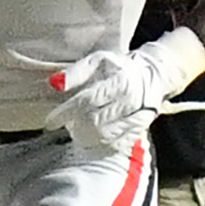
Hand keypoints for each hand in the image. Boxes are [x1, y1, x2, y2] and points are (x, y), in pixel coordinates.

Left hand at [46, 27, 204, 152]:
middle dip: (75, 127)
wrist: (153, 74)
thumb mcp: (97, 61)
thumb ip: (75, 73)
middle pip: (95, 122)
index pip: (87, 100)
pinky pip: (117, 144)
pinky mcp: (140, 129)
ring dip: (86, 137)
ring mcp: (138, 117)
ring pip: (106, 136)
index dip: (66, 112)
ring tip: (78, 131)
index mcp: (120, 80)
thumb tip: (54, 84)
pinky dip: (101, 144)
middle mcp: (131, 100)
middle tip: (67, 125)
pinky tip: (93, 137)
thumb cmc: (119, 67)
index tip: (50, 121)